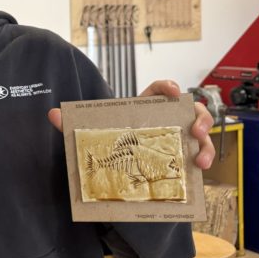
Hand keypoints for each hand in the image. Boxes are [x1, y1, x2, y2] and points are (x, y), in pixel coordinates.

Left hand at [46, 80, 214, 168]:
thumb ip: (72, 124)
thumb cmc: (108, 144)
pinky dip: (203, 160)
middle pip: (191, 110)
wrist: (117, 170)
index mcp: (145, 108)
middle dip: (199, 116)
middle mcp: (167, 121)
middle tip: (194, 129)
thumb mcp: (92, 134)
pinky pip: (200, 155)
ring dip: (206, 143)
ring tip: (201, 159)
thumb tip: (52, 114)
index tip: (174, 91)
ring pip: (202, 134)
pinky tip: (198, 169)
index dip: (169, 86)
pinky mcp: (182, 158)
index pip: (160, 90)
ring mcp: (178, 139)